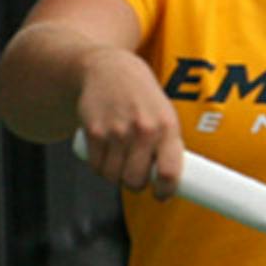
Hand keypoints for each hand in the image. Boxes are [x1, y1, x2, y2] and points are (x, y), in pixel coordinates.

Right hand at [73, 46, 183, 199]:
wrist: (110, 70)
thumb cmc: (142, 97)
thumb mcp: (165, 115)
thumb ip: (167, 145)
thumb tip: (170, 182)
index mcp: (167, 128)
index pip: (169, 173)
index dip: (165, 191)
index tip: (161, 195)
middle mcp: (144, 130)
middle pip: (136, 180)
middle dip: (136, 185)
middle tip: (136, 177)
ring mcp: (118, 131)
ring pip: (114, 177)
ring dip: (116, 177)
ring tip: (120, 164)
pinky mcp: (95, 131)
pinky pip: (96, 167)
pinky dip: (100, 168)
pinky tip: (105, 158)